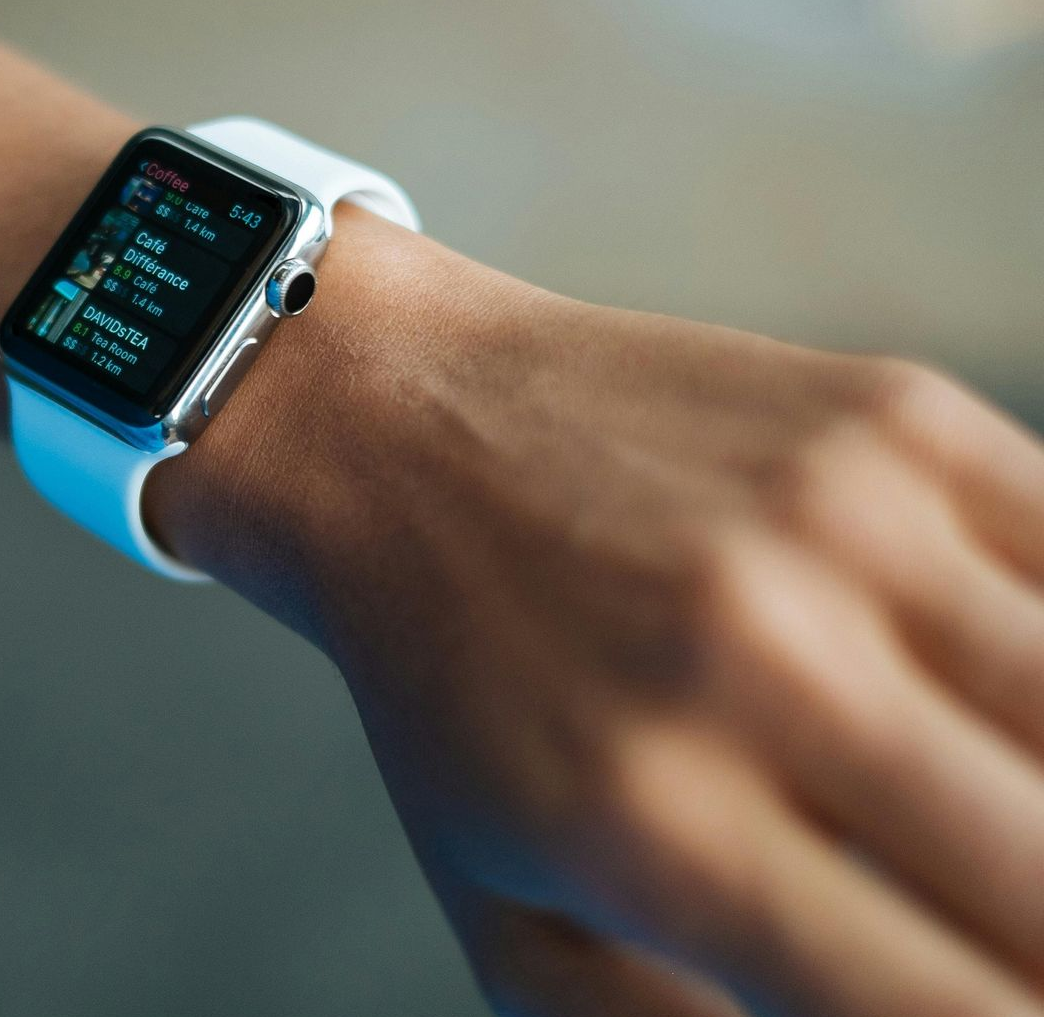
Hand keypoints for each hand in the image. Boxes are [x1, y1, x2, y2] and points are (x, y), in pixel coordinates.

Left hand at [153, 209, 1043, 1015]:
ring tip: (984, 819)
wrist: (395, 432)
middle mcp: (762, 667)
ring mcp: (846, 525)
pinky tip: (1007, 709)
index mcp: (660, 828)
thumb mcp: (516, 926)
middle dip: (1043, 945)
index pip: (950, 1012)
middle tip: (991, 927)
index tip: (992, 1006)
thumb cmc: (460, 703)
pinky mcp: (901, 418)